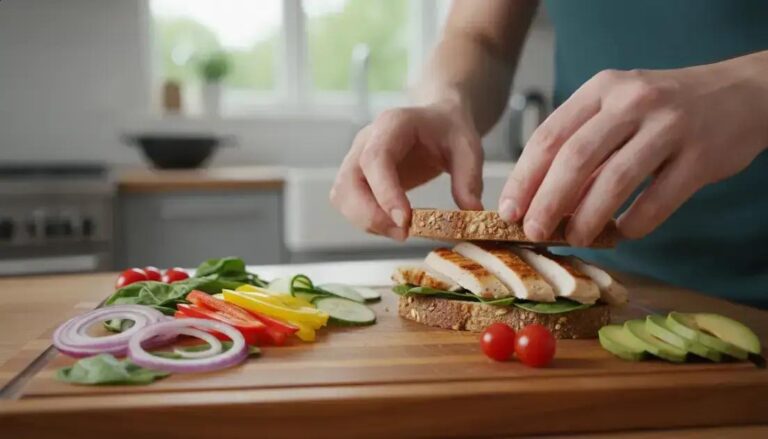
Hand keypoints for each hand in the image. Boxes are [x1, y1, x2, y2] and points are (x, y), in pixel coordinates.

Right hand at [331, 101, 484, 239]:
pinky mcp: (355, 177)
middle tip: (404, 234)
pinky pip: (347, 203)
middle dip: (371, 215)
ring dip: (365, 221)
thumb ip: (469, 178)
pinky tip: (391, 225)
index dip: (385, 192)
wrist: (436, 120)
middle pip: (349, 181)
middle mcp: (366, 140)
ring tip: (401, 232)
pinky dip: (365, 220)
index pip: (376, 159)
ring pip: (342, 196)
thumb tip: (471, 212)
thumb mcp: (468, 147)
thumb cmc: (449, 130)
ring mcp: (355, 158)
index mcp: (392, 125)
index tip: (404, 221)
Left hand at [498, 57, 767, 245]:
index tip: (509, 209)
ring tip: (575, 239)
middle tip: (534, 231)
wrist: (741, 93)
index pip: (550, 135)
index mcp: (602, 89)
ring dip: (588, 218)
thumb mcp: (618, 105)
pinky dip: (634, 224)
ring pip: (615, 181)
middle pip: (576, 158)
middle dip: (547, 201)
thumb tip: (539, 198)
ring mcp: (670, 127)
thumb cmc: (663, 108)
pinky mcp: (700, 157)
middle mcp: (633, 102)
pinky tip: (622, 233)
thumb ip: (582, 141)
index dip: (525, 177)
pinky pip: (658, 200)